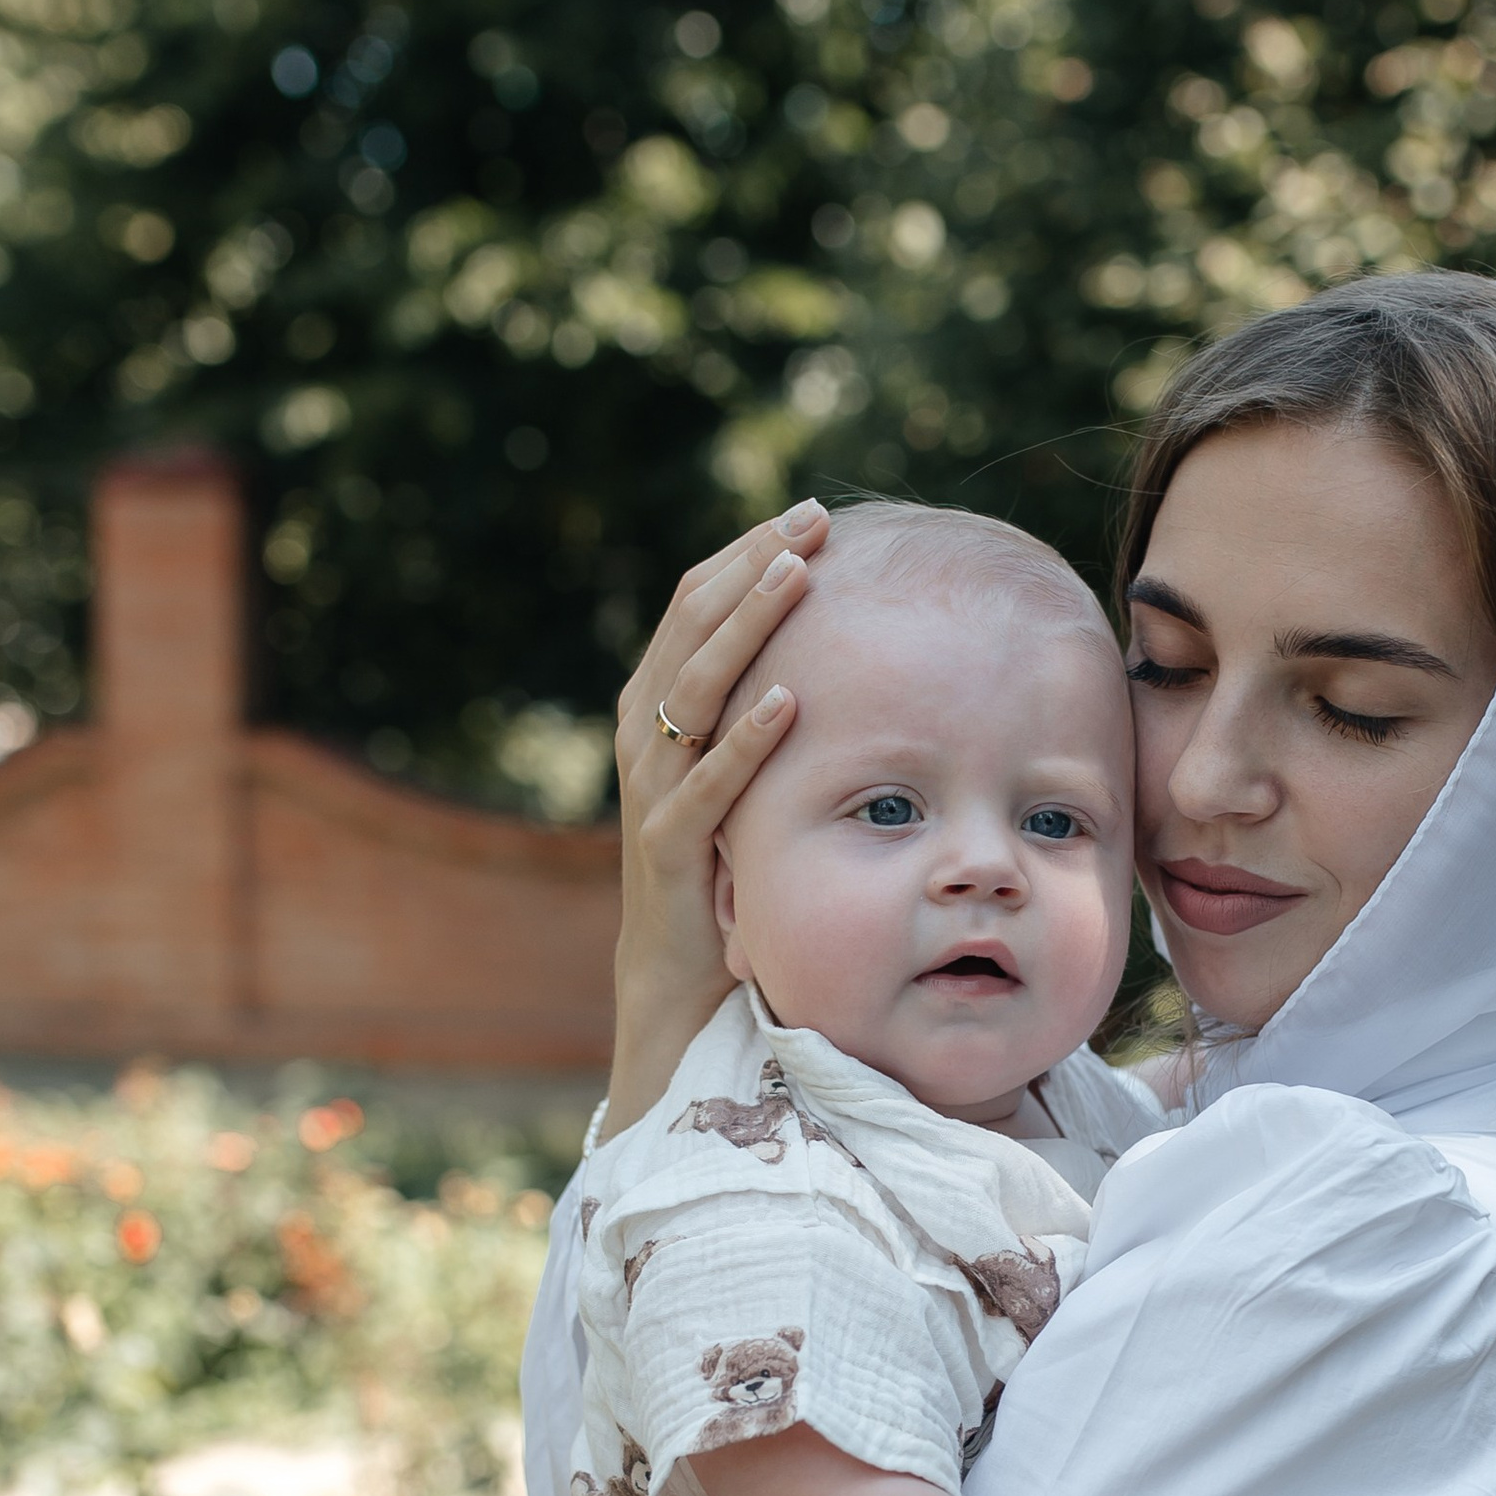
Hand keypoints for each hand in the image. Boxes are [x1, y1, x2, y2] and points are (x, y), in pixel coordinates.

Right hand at [605, 501, 828, 1132]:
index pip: (695, 603)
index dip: (749, 552)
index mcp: (657, 705)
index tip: (812, 514)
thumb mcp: (745, 773)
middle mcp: (643, 736)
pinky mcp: (666, 853)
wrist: (679, 982)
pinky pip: (704, 788)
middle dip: (752, 568)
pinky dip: (743, 742)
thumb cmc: (727, 866)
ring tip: (797, 577)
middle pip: (690, 626)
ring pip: (691, 690)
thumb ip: (769, 708)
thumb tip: (851, 639)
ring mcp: (649, 792)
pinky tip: (789, 701)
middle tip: (813, 523)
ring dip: (746, 628)